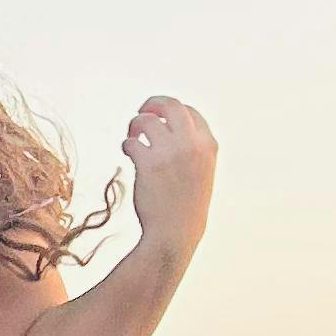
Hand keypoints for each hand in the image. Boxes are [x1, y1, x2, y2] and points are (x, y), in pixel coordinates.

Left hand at [121, 97, 216, 258]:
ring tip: (134, 136)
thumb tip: (171, 126)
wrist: (176, 232)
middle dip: (153, 103)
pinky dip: (127, 144)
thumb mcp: (201, 171)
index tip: (162, 118)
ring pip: (146, 120)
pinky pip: (131, 141)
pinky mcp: (148, 163)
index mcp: (208, 145)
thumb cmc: (186, 205)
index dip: (173, 112)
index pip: (190, 112)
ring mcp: (170, 153)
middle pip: (170, 105)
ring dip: (135, 124)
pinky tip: (129, 152)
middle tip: (143, 111)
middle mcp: (191, 144)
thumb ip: (192, 148)